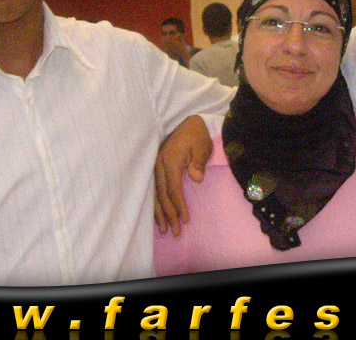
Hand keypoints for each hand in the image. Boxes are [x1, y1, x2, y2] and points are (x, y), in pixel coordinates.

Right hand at [154, 115, 212, 235]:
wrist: (189, 122)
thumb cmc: (198, 135)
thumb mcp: (202, 146)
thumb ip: (199, 162)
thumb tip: (196, 178)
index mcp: (170, 161)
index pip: (174, 189)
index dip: (178, 206)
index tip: (185, 220)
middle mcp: (159, 165)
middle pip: (162, 195)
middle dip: (168, 215)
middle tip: (175, 232)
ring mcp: (156, 166)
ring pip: (154, 194)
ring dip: (159, 213)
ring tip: (163, 230)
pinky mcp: (156, 167)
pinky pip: (153, 189)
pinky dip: (154, 203)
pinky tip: (156, 215)